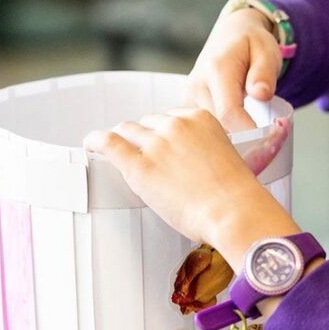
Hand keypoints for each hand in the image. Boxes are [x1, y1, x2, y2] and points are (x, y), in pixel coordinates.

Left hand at [83, 107, 299, 264]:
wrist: (234, 212)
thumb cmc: (237, 196)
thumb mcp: (229, 158)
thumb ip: (209, 152)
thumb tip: (194, 167)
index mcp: (201, 118)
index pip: (173, 117)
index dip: (165, 132)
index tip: (163, 144)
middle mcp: (177, 125)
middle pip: (149, 122)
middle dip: (146, 137)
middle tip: (145, 155)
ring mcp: (156, 144)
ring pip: (128, 131)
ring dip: (124, 141)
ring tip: (115, 152)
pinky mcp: (138, 166)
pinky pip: (108, 143)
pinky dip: (96, 142)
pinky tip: (91, 146)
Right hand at [185, 8, 281, 131]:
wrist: (230, 35)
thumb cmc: (251, 44)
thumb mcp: (267, 52)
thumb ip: (264, 73)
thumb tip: (260, 93)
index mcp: (216, 70)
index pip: (229, 113)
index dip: (248, 132)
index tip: (267, 140)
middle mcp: (197, 84)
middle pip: (218, 127)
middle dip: (242, 137)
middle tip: (265, 139)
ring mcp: (189, 96)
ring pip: (209, 131)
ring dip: (231, 137)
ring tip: (251, 128)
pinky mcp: (187, 105)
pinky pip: (203, 128)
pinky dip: (220, 132)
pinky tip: (235, 124)